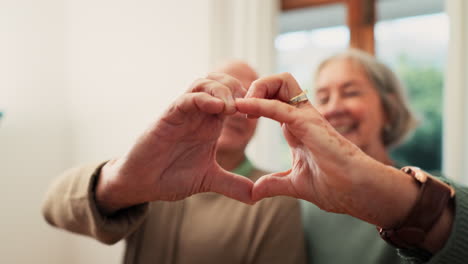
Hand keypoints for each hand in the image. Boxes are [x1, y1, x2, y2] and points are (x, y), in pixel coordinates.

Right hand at [97, 73, 253, 213]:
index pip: (232, 97)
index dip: (249, 100)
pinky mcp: (168, 116)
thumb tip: (255, 197)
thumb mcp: (208, 180)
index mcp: (210, 124)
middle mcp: (198, 114)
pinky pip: (186, 99)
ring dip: (222, 89)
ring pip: (203, 83)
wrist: (142, 184)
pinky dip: (202, 99)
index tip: (264, 111)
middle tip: (250, 104)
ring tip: (233, 107)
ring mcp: (182, 113)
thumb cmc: (171, 176)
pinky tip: (217, 107)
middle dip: (237, 87)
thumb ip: (231, 184)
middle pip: (220, 82)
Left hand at [235, 73, 359, 211]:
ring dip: (257, 88)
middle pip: (278, 82)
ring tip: (241, 105)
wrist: (358, 192)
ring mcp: (307, 118)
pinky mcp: (309, 124)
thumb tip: (254, 192)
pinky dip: (259, 103)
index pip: (275, 99)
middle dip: (256, 86)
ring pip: (281, 82)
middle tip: (239, 106)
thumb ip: (274, 184)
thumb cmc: (335, 186)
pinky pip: (280, 106)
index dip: (255, 100)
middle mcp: (301, 117)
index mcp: (297, 127)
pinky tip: (243, 107)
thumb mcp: (294, 184)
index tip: (237, 114)